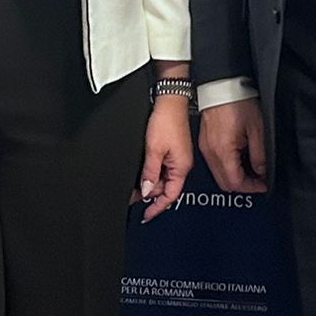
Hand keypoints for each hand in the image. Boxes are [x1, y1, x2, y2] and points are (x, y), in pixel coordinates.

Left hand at [139, 97, 194, 220]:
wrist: (171, 101)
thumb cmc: (167, 121)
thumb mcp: (154, 150)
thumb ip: (150, 173)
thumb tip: (146, 191)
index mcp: (181, 167)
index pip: (170, 195)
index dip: (157, 207)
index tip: (146, 214)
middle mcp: (182, 164)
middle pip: (166, 188)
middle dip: (150, 193)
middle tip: (133, 196)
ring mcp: (178, 157)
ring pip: (163, 178)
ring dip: (150, 182)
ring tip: (136, 183)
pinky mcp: (174, 150)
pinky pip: (163, 167)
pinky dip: (153, 172)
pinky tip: (144, 170)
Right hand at [198, 98, 268, 193]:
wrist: (221, 86)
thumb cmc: (238, 102)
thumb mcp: (256, 128)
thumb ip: (259, 154)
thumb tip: (261, 171)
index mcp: (223, 151)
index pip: (235, 182)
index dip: (251, 187)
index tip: (263, 184)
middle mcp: (211, 153)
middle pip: (225, 183)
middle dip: (243, 186)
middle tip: (258, 180)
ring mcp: (205, 149)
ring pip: (219, 175)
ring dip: (235, 177)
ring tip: (251, 170)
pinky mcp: (204, 143)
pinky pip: (214, 164)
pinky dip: (227, 167)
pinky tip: (239, 160)